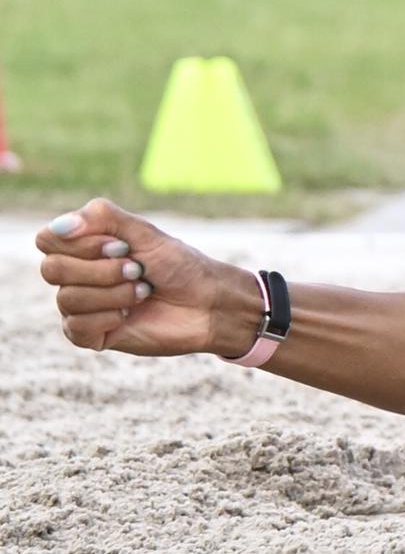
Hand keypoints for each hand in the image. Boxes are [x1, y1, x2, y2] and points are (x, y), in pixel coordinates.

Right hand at [33, 198, 256, 357]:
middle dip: (103, 269)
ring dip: (114, 293)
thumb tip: (60, 226)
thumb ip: (102, 217)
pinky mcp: (90, 335)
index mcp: (82, 248)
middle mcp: (75, 277)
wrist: (209, 304)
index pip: (46, 240)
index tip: (122, 246)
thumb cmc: (180, 266)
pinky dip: (108, 317)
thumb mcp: (145, 232)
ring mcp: (81, 307)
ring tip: (143, 291)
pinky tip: (130, 314)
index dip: (83, 243)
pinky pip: (75, 327)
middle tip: (138, 270)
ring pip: (66, 298)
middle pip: (52, 269)